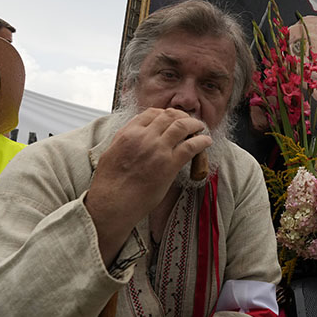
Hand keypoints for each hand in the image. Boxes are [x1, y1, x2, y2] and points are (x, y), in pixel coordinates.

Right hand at [85, 108, 209, 262]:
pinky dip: (201, 141)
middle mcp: (144, 137)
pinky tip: (206, 142)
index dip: (165, 113)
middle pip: (169, 116)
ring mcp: (158, 149)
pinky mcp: (169, 165)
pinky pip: (191, 146)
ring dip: (194, 125)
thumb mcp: (111, 153)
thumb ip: (125, 140)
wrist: (112, 204)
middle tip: (189, 122)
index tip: (172, 118)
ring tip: (200, 128)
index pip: (152, 113)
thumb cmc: (109, 184)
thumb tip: (134, 135)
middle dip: (182, 116)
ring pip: (182, 126)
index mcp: (129, 133)